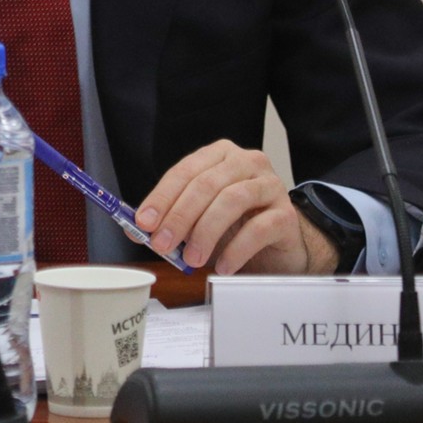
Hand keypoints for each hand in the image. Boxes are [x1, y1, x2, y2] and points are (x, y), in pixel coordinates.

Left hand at [134, 140, 336, 274]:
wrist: (277, 245)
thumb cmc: (234, 225)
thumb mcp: (197, 218)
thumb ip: (167, 219)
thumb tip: (135, 229)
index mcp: (219, 155)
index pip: (184, 171)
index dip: (161, 197)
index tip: (144, 222)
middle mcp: (247, 163)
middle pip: (206, 184)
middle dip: (179, 216)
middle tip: (162, 244)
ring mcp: (270, 186)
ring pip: (232, 200)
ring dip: (206, 232)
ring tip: (192, 259)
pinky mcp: (287, 214)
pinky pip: (259, 228)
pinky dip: (236, 249)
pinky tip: (222, 266)